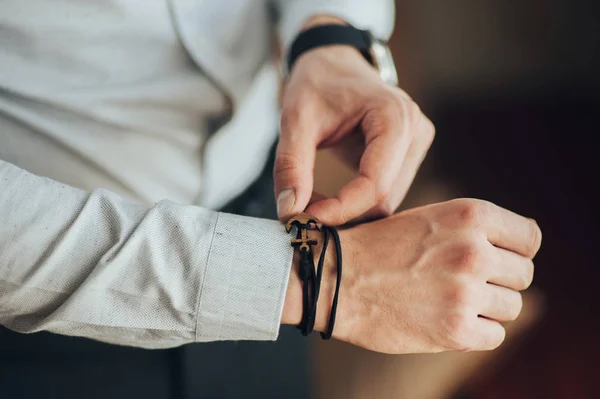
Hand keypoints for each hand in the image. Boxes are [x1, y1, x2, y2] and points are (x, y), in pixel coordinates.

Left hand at [274, 20, 433, 225]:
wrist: (332, 62)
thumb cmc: (316, 83)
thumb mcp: (295, 119)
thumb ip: (291, 165)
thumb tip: (290, 212)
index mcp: (394, 116)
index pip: (375, 184)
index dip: (342, 209)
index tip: (306, 218)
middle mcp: (416, 131)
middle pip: (384, 199)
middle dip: (343, 212)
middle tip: (302, 211)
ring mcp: (417, 144)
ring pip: (386, 202)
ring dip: (349, 210)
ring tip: (313, 196)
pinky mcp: (409, 155)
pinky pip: (385, 195)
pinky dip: (356, 203)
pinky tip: (329, 193)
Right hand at [282, 199, 541, 353]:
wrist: (332, 277)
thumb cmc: (376, 247)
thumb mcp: (428, 218)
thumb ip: (473, 231)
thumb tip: (518, 251)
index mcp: (469, 214)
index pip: (530, 238)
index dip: (515, 251)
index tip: (498, 260)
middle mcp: (473, 250)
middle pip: (523, 275)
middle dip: (498, 281)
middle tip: (462, 284)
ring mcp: (465, 292)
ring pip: (510, 306)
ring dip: (485, 308)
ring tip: (448, 301)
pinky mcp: (455, 330)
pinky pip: (494, 335)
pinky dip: (474, 332)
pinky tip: (444, 320)